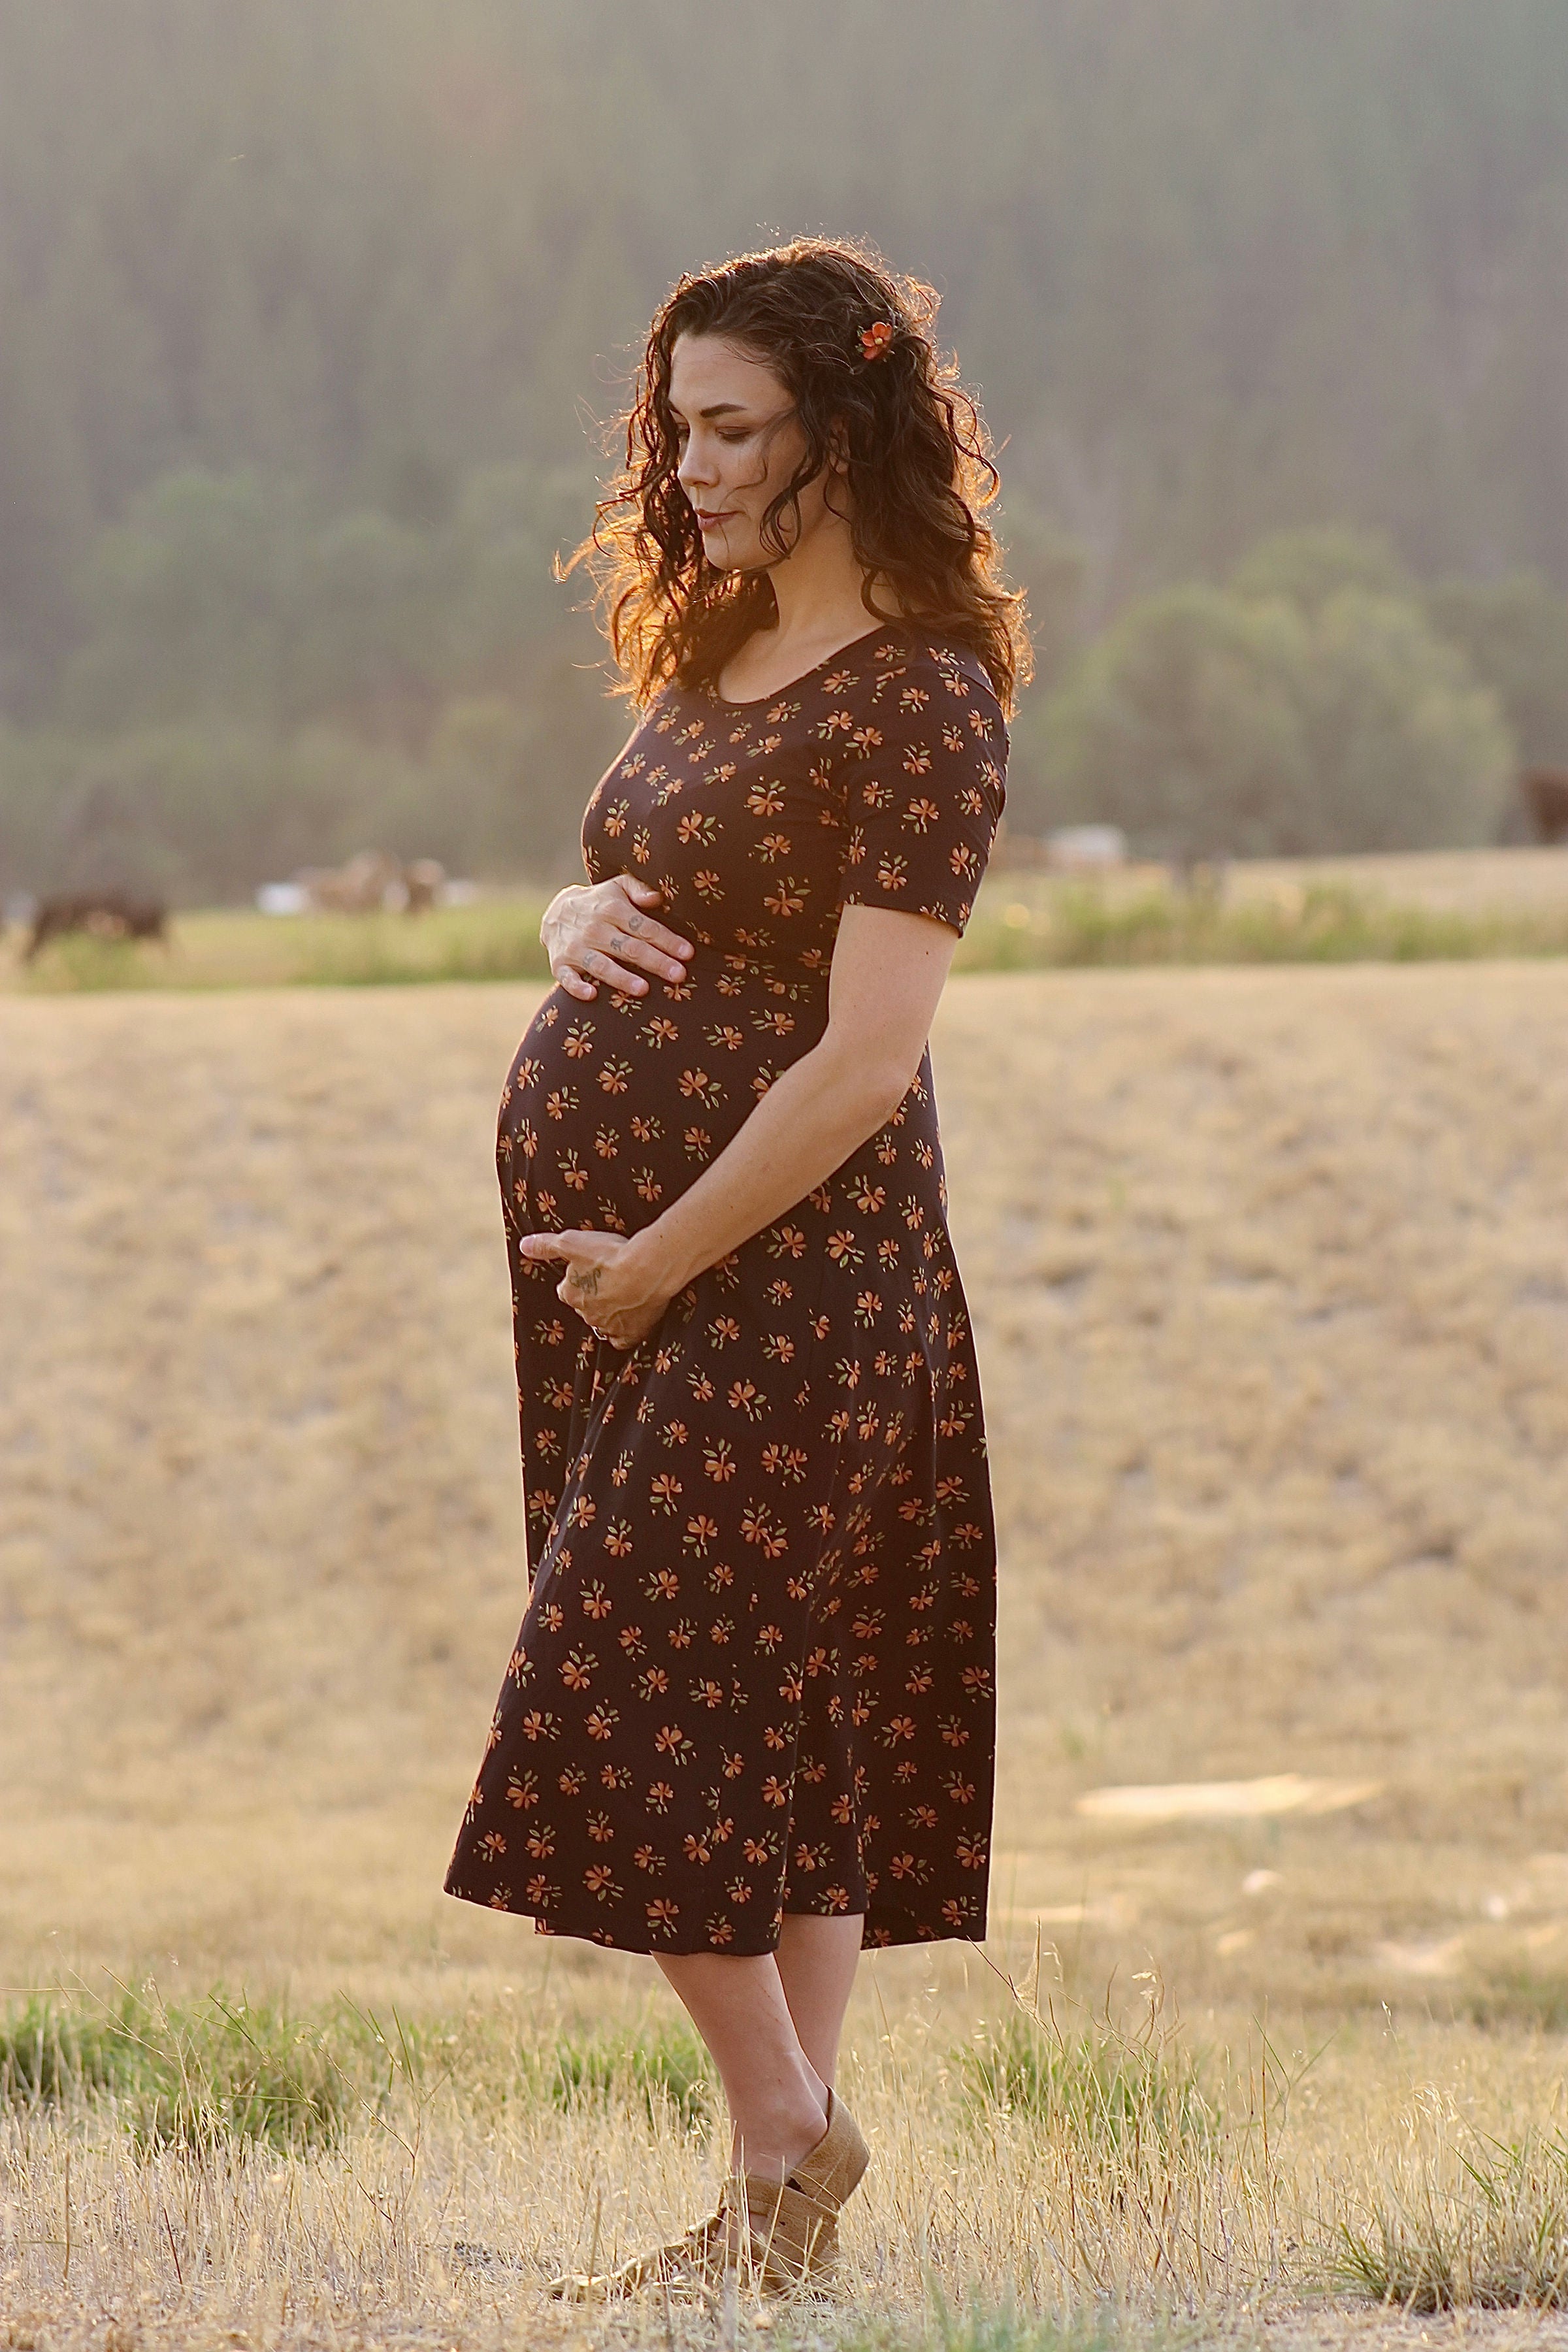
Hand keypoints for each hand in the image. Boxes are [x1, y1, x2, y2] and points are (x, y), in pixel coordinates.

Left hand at [518, 1227, 676, 1348]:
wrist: (646, 1270)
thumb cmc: (610, 1255)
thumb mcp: (572, 1242)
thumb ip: (546, 1245)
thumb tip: (524, 1246)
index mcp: (570, 1294)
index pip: (567, 1290)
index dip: (577, 1280)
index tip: (589, 1270)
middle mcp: (586, 1314)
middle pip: (586, 1306)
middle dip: (594, 1296)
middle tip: (609, 1279)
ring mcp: (608, 1326)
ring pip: (603, 1321)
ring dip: (609, 1311)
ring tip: (623, 1295)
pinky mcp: (630, 1334)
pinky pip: (622, 1339)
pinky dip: (624, 1332)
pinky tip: (630, 1321)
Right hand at [540, 874, 692, 1001]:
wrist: (555, 913)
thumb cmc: (600, 903)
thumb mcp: (618, 887)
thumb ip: (638, 889)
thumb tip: (658, 897)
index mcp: (612, 909)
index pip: (644, 927)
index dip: (666, 940)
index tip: (687, 953)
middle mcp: (595, 929)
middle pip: (629, 948)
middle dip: (655, 961)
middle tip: (678, 975)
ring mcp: (576, 948)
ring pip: (601, 964)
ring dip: (621, 977)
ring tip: (642, 989)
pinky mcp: (560, 964)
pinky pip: (567, 978)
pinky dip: (577, 986)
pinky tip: (592, 994)